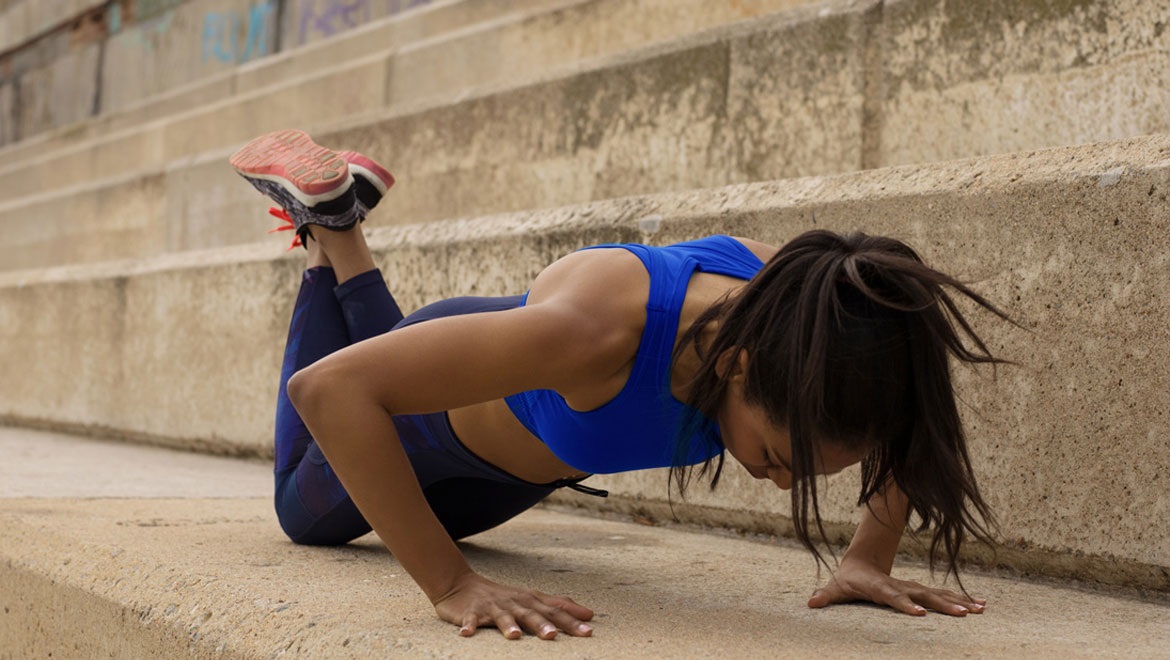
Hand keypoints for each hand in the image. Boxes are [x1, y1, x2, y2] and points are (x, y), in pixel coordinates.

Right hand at [433, 572, 594, 639]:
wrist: (461, 585)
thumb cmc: (503, 597)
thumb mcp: (532, 599)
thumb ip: (559, 606)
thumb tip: (589, 614)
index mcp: (530, 601)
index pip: (554, 610)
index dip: (571, 620)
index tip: (588, 631)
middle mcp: (514, 603)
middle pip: (531, 614)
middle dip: (542, 624)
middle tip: (553, 636)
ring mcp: (492, 607)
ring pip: (502, 616)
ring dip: (508, 625)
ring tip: (515, 636)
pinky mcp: (471, 612)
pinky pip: (470, 619)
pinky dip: (469, 625)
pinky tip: (467, 633)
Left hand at [807, 556, 985, 616]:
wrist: (862, 562)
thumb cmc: (848, 579)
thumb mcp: (835, 587)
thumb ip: (825, 595)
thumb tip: (810, 602)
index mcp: (880, 587)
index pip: (893, 596)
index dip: (905, 604)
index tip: (920, 614)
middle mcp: (901, 586)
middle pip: (923, 596)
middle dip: (943, 605)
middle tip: (963, 614)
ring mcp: (913, 587)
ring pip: (938, 594)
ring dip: (959, 601)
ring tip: (980, 610)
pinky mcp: (921, 591)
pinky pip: (943, 595)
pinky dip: (962, 599)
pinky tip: (982, 605)